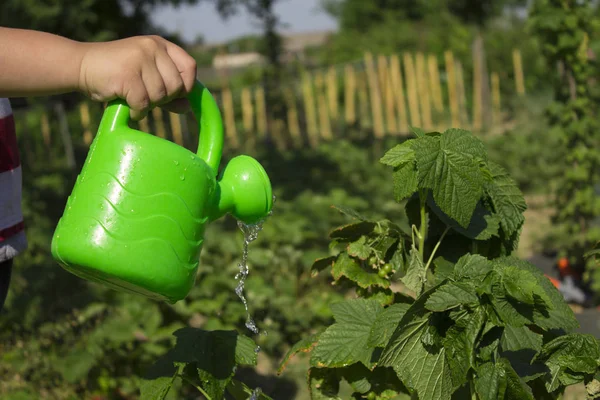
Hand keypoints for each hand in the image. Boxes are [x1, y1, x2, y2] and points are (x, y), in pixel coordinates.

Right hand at [77, 35, 196, 119]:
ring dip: (148, 106)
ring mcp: (139, 59)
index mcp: (160, 44)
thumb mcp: (146, 77)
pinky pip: (143, 103)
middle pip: (176, 85)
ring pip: (160, 96)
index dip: (187, 85)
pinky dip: (137, 112)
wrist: (81, 65)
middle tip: (147, 97)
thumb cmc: (116, 74)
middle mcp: (152, 47)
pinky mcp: (127, 74)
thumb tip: (188, 107)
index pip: (189, 66)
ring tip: (134, 100)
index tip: (175, 96)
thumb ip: (168, 91)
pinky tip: (129, 108)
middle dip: (164, 99)